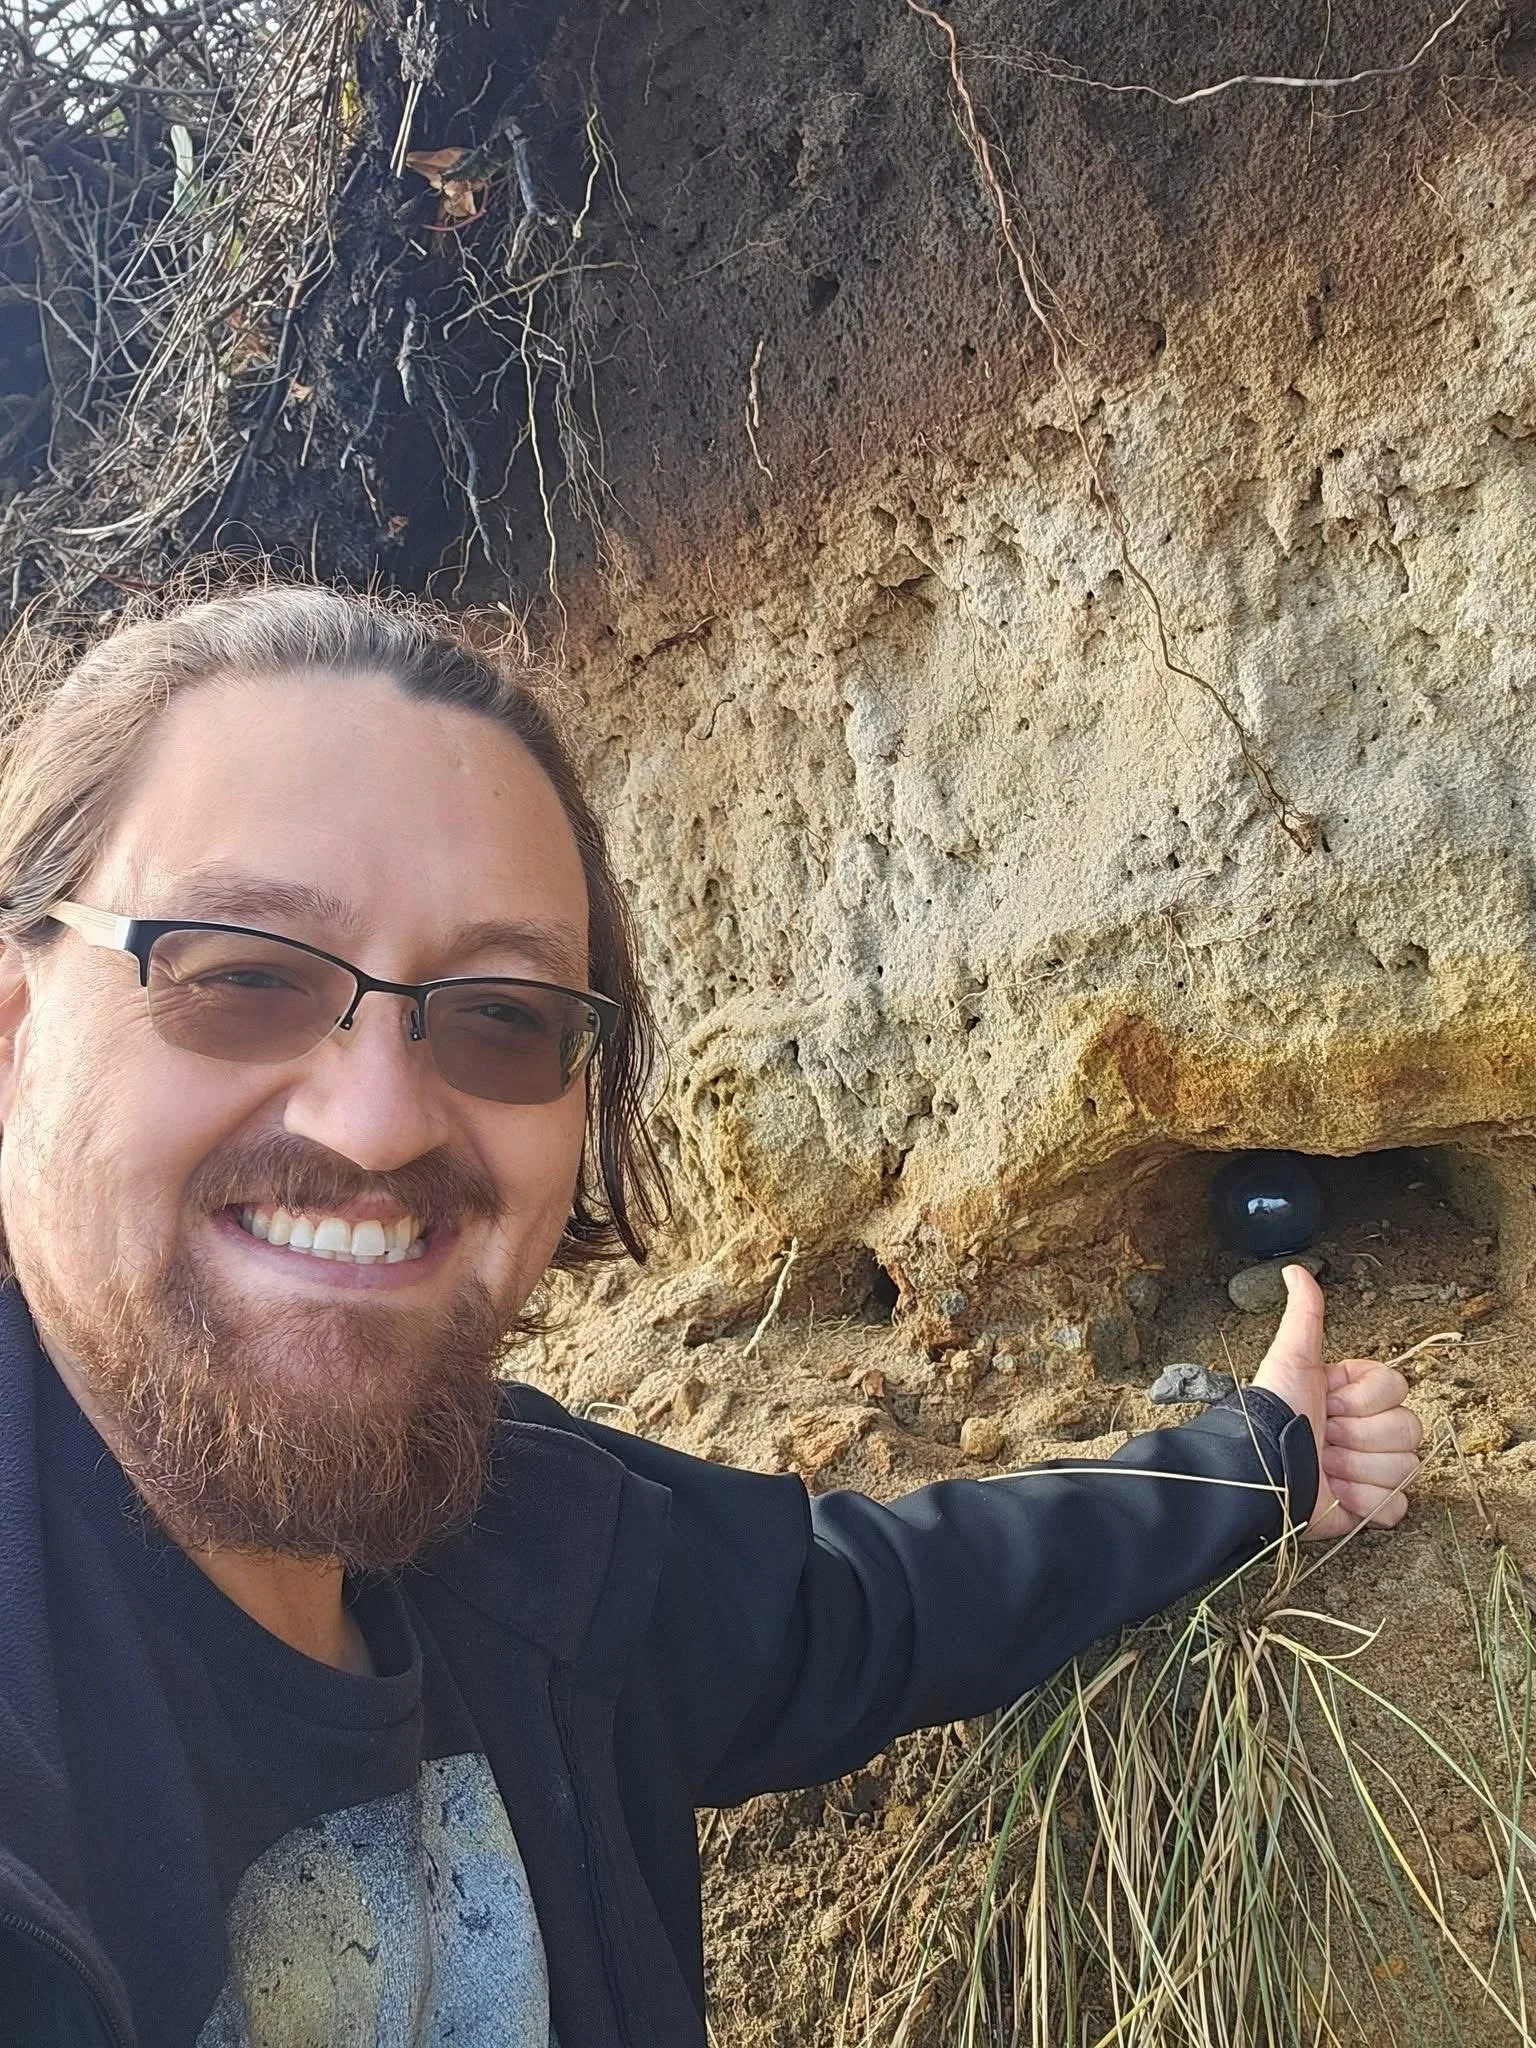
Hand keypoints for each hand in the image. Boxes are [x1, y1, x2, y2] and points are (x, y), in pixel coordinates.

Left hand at [1251, 1265, 1422, 1541]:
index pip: (1397, 1388)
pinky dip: (1365, 1502)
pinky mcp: (1370, 1508)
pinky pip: (1396, 1505)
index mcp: (1355, 1394)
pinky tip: (1337, 1493)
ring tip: (1323, 1464)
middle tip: (1324, 1436)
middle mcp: (1368, 1430)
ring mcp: (1372, 1470)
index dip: (1361, 1399)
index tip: (1328, 1402)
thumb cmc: (1273, 1412)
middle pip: (1408, 1428)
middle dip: (1359, 1435)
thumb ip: (1304, 1315)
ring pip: (1403, 1466)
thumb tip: (1296, 1271)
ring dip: (1357, 1468)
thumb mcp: (1290, 1358)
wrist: (1261, 1472)